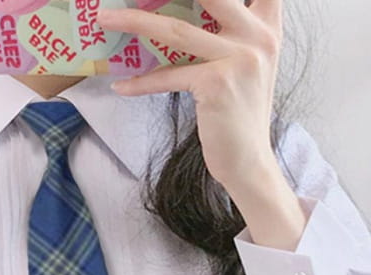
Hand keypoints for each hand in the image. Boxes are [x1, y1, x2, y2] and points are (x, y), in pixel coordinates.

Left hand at [96, 0, 282, 189]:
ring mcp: (238, 59)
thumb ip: (230, 35)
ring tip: (104, 19)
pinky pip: (168, 76)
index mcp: (266, 27)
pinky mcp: (216, 84)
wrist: (248, 161)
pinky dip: (141, 83)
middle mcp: (258, 37)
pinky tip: (120, 85)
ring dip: (134, 21)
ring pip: (176, 29)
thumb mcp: (243, 66)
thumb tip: (180, 17)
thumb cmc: (237, 115)